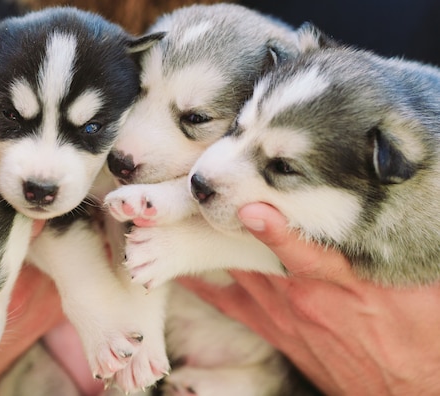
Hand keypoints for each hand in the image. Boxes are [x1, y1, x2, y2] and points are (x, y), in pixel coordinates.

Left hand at [180, 203, 439, 394]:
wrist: (408, 389)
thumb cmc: (419, 333)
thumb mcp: (418, 284)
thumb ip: (385, 246)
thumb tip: (382, 208)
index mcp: (342, 282)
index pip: (303, 252)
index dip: (276, 230)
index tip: (250, 210)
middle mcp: (304, 296)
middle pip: (254, 253)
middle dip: (227, 224)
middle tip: (196, 197)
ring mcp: (284, 313)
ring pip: (236, 271)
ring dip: (211, 247)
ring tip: (179, 221)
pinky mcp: (276, 329)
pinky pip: (230, 304)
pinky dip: (205, 286)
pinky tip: (182, 272)